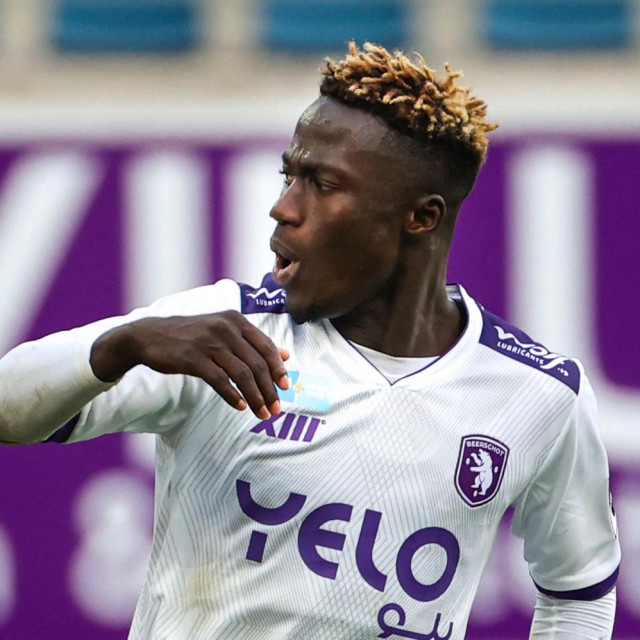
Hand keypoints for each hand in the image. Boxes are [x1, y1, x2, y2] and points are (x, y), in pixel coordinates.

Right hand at [90, 312, 288, 418]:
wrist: (150, 336)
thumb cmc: (192, 335)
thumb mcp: (224, 330)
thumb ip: (254, 342)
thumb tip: (286, 355)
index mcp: (236, 320)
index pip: (266, 346)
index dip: (279, 368)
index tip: (287, 387)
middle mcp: (225, 329)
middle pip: (256, 363)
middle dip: (270, 389)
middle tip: (276, 409)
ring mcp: (209, 343)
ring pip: (241, 374)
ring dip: (255, 397)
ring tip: (261, 413)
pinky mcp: (193, 358)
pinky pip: (219, 380)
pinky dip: (232, 395)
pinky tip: (240, 406)